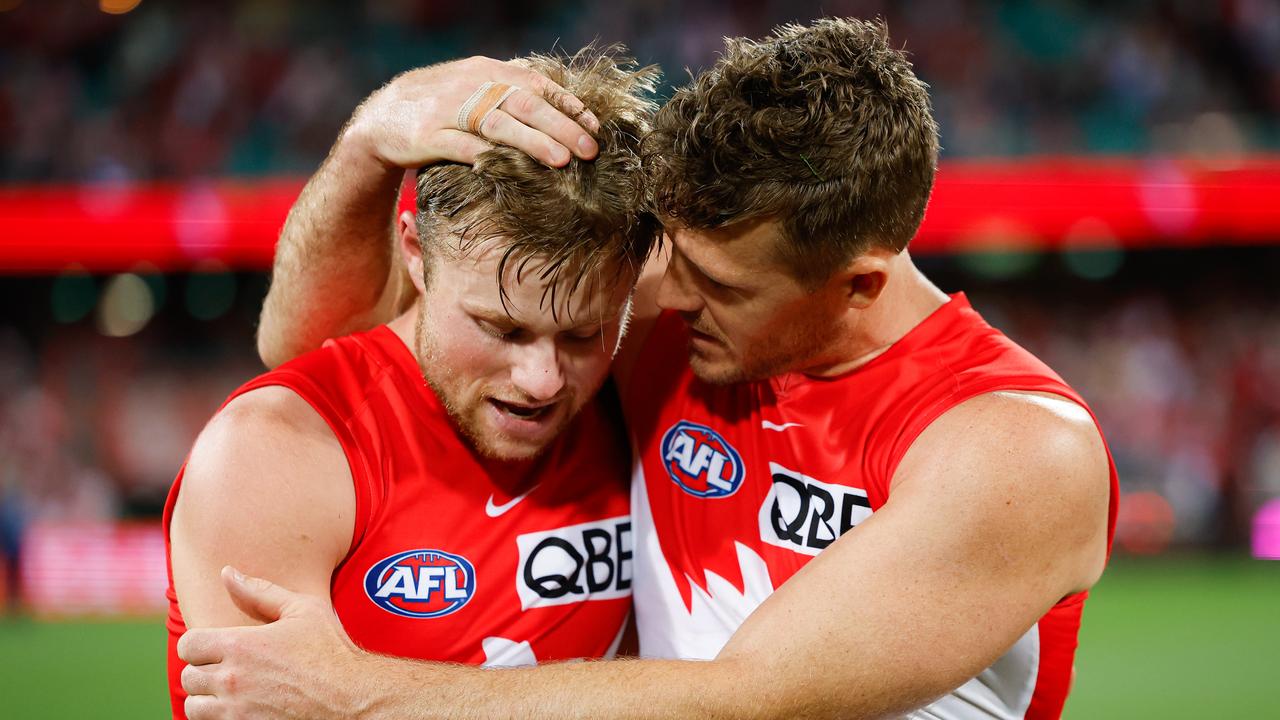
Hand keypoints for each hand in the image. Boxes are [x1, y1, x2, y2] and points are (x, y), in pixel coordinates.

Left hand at [177, 566, 373, 719]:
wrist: (353, 698)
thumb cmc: (330, 651)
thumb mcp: (302, 611)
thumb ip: (260, 591)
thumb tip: (227, 573)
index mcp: (240, 645)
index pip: (189, 645)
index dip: (200, 645)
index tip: (217, 647)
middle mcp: (232, 680)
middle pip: (190, 677)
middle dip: (205, 671)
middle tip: (230, 670)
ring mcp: (237, 712)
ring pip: (195, 707)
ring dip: (208, 699)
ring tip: (233, 692)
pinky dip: (221, 718)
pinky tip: (243, 708)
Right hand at [346, 55, 600, 169]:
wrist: (380, 118)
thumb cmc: (440, 107)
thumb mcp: (474, 88)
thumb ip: (510, 92)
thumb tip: (561, 106)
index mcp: (487, 71)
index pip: (536, 84)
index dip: (568, 105)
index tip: (595, 127)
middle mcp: (470, 86)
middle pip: (523, 103)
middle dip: (561, 126)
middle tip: (590, 149)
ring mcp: (448, 111)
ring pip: (498, 124)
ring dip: (533, 142)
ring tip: (562, 161)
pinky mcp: (428, 137)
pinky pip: (463, 148)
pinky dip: (488, 158)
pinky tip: (512, 171)